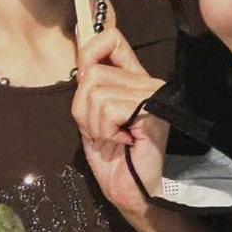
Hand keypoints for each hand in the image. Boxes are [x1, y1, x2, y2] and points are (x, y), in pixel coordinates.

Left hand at [71, 28, 168, 223]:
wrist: (131, 192)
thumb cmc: (113, 157)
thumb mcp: (91, 115)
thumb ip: (88, 83)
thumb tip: (80, 39)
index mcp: (132, 78)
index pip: (111, 39)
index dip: (89, 52)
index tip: (85, 79)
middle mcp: (146, 82)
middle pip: (91, 72)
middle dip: (83, 108)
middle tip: (101, 129)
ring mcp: (151, 95)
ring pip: (96, 92)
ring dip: (94, 124)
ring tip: (113, 137)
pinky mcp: (151, 112)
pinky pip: (108, 109)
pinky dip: (105, 131)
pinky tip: (123, 141)